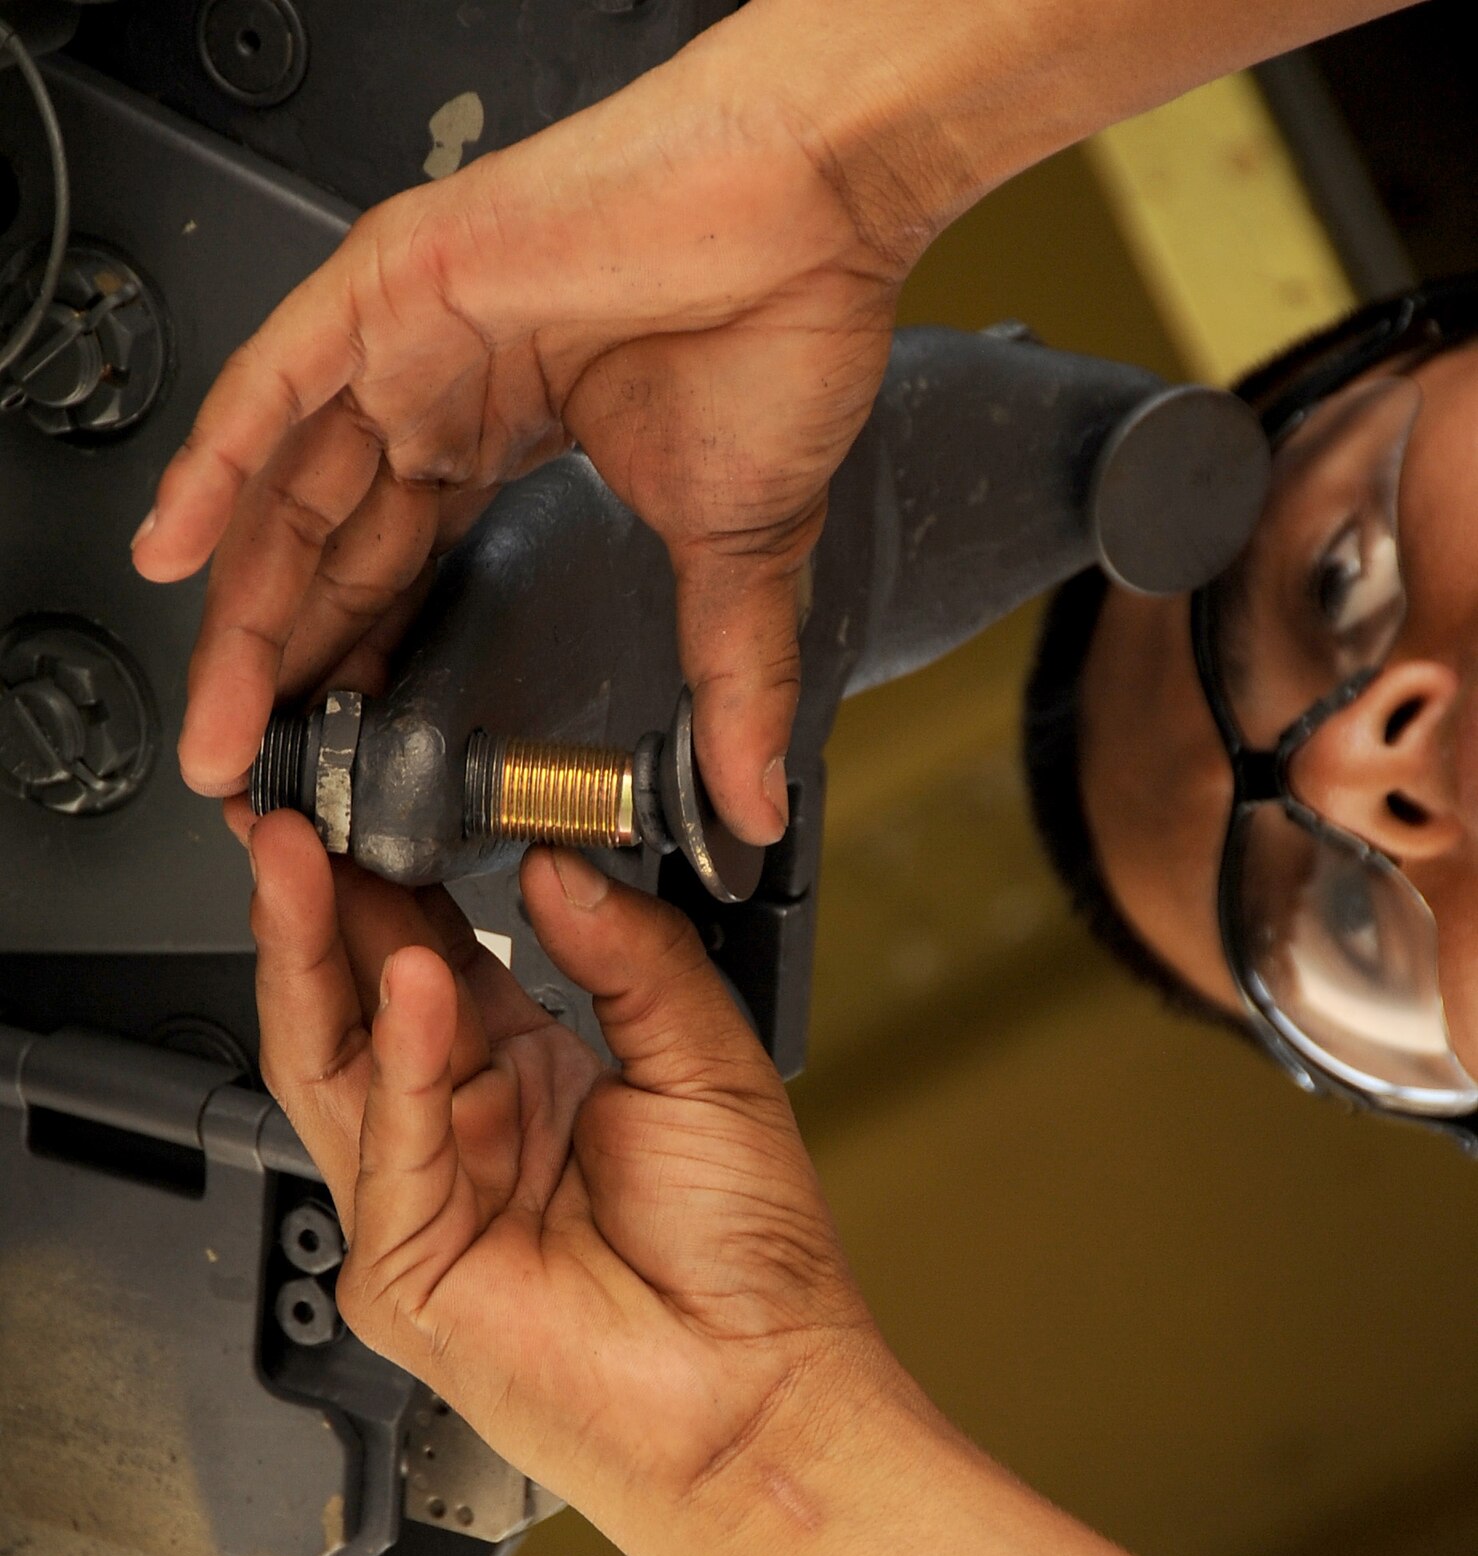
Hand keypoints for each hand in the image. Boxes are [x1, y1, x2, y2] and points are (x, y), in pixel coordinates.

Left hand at [137, 22, 921, 840]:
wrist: (812, 209)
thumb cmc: (780, 337)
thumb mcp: (736, 553)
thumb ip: (730, 680)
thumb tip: (757, 801)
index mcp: (501, 446)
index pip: (393, 577)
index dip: (354, 672)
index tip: (332, 765)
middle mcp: (436, 393)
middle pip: (325, 548)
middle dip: (280, 671)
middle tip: (250, 769)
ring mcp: (406, 340)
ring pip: (287, 485)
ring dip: (243, 609)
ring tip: (219, 721)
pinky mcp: (393, 282)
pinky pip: (276, 381)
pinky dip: (218, 464)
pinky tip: (177, 551)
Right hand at [246, 810, 888, 1555]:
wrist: (761, 1396)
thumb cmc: (746, 1259)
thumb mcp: (704, 1062)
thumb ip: (631, 957)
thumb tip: (559, 866)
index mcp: (527, 1080)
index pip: (430, 960)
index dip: (394, 883)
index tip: (375, 803)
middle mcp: (465, 1134)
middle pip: (359, 1003)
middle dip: (319, 904)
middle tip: (294, 815)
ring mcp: (424, 1204)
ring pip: (336, 1063)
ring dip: (315, 955)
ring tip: (303, 862)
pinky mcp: (407, 1270)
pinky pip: (393, 1148)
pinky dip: (405, 1062)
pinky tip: (420, 981)